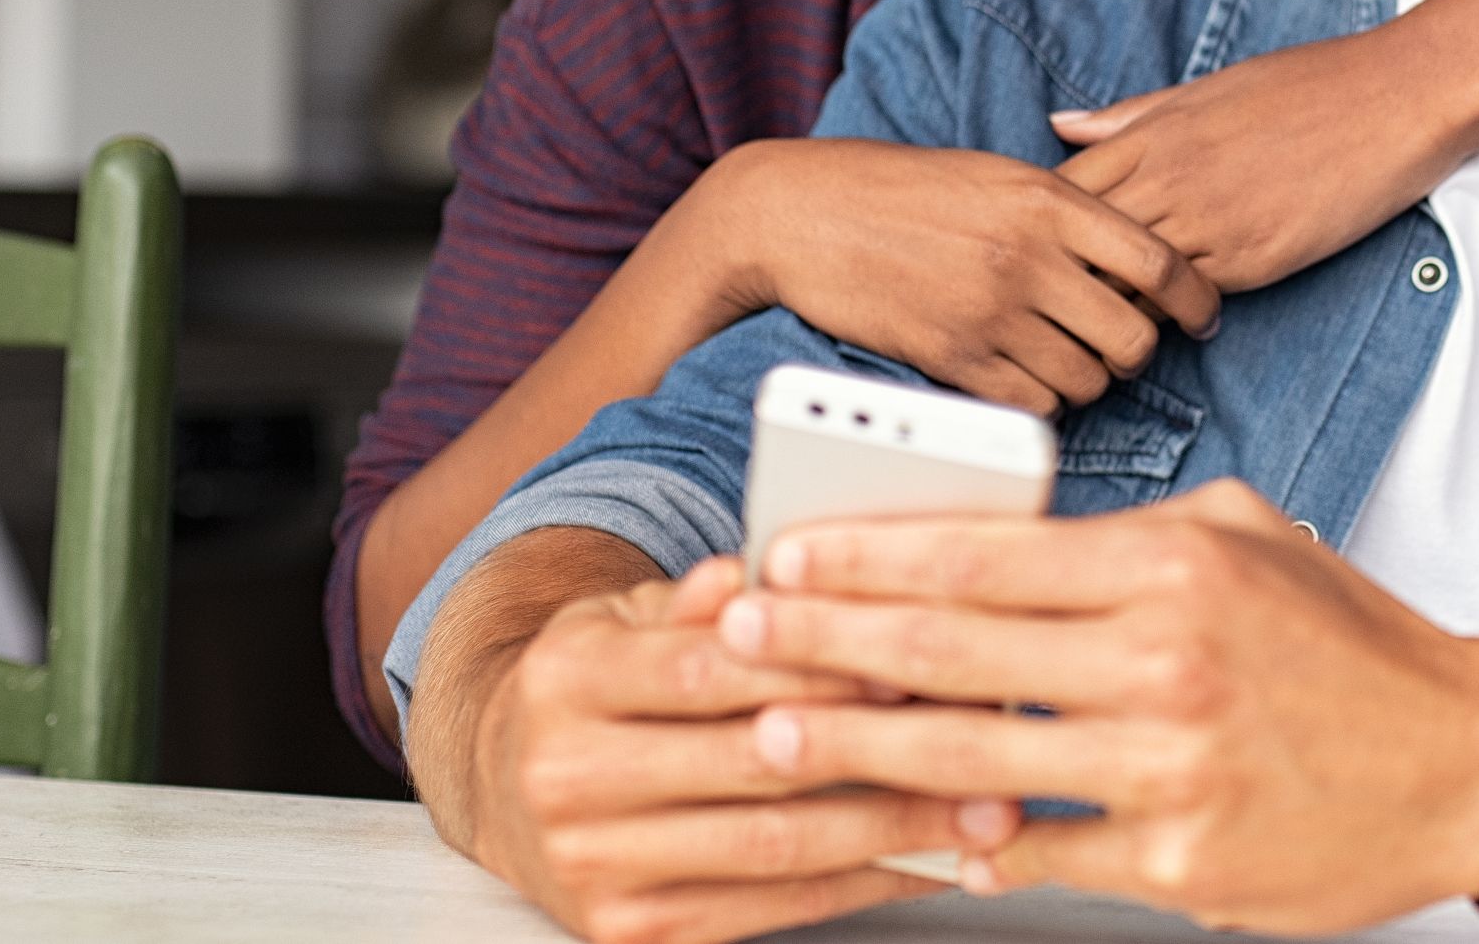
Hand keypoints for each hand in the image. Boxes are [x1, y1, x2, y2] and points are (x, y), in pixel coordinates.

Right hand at [451, 554, 1017, 943]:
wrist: (497, 784)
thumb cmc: (594, 686)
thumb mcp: (627, 616)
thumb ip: (701, 597)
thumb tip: (762, 570)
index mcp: (569, 678)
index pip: (709, 669)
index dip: (816, 664)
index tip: (911, 654)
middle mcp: (568, 776)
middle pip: (750, 764)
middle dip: (877, 747)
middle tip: (979, 731)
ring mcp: (595, 865)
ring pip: (770, 847)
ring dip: (891, 829)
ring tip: (981, 808)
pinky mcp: (627, 931)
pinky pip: (766, 908)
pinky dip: (856, 884)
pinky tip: (923, 859)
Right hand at [690, 140, 1220, 413]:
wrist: (804, 213)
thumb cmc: (902, 189)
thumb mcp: (995, 175)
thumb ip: (1065, 211)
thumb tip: (1133, 256)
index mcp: (1048, 200)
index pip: (1160, 261)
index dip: (1196, 298)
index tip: (1202, 316)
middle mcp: (1028, 256)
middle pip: (1134, 335)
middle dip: (1135, 349)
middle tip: (1114, 343)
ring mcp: (990, 312)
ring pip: (1088, 380)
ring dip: (1086, 379)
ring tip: (1060, 357)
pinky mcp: (953, 358)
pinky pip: (1032, 406)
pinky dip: (1039, 400)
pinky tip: (1021, 376)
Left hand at [717, 482, 1478, 933]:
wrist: (1470, 759)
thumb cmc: (1352, 642)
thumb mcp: (1245, 536)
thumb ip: (1122, 534)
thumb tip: (1001, 536)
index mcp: (1172, 563)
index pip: (984, 554)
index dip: (869, 554)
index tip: (787, 553)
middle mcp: (1165, 659)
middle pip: (953, 650)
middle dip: (826, 641)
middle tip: (737, 633)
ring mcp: (1172, 769)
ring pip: (975, 757)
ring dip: (859, 746)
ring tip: (776, 732)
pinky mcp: (1182, 863)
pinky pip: (1043, 853)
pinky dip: (966, 842)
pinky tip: (903, 830)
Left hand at [1053, 19, 1474, 293]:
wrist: (1397, 97)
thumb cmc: (1307, 85)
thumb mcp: (1208, 89)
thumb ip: (1131, 116)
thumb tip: (1060, 125)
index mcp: (1153, 133)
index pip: (1062, 192)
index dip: (1045, 227)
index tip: (1045, 247)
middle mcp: (1170, 178)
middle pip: (1082, 245)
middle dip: (1064, 276)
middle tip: (1058, 303)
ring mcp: (1210, 221)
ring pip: (1127, 282)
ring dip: (1113, 305)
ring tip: (1105, 324)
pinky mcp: (1254, 259)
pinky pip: (1188, 299)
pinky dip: (1170, 315)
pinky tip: (1171, 320)